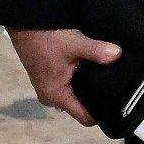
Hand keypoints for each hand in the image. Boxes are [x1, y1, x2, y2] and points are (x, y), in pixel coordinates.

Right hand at [7, 27, 121, 125]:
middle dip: (94, 98)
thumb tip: (117, 55)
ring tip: (97, 74)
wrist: (26, 26)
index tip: (115, 104)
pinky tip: (84, 69)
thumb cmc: (45, 38)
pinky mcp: (47, 80)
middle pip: (79, 108)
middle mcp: (50, 97)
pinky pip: (67, 88)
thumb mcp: (75, 43)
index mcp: (56, 95)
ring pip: (73, 97)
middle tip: (110, 84)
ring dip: (84, 88)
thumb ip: (97, 51)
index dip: (100, 113)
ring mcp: (47, 90)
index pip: (84, 118)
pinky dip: (76, 81)